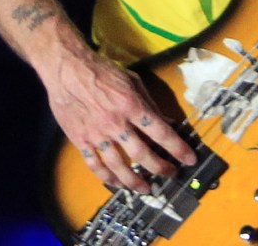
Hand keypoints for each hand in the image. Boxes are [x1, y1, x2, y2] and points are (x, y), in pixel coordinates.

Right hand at [47, 43, 196, 194]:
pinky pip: (95, 166)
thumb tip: (166, 122)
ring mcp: (98, 134)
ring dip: (135, 181)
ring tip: (146, 188)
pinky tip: (116, 183)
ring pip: (119, 166)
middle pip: (143, 155)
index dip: (178, 148)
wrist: (69, 69)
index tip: (189, 159)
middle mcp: (117, 123)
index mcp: (131, 105)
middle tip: (170, 174)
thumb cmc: (102, 70)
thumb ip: (149, 103)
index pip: (161, 132)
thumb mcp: (132, 80)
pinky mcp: (81, 140)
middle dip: (160, 168)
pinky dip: (107, 178)